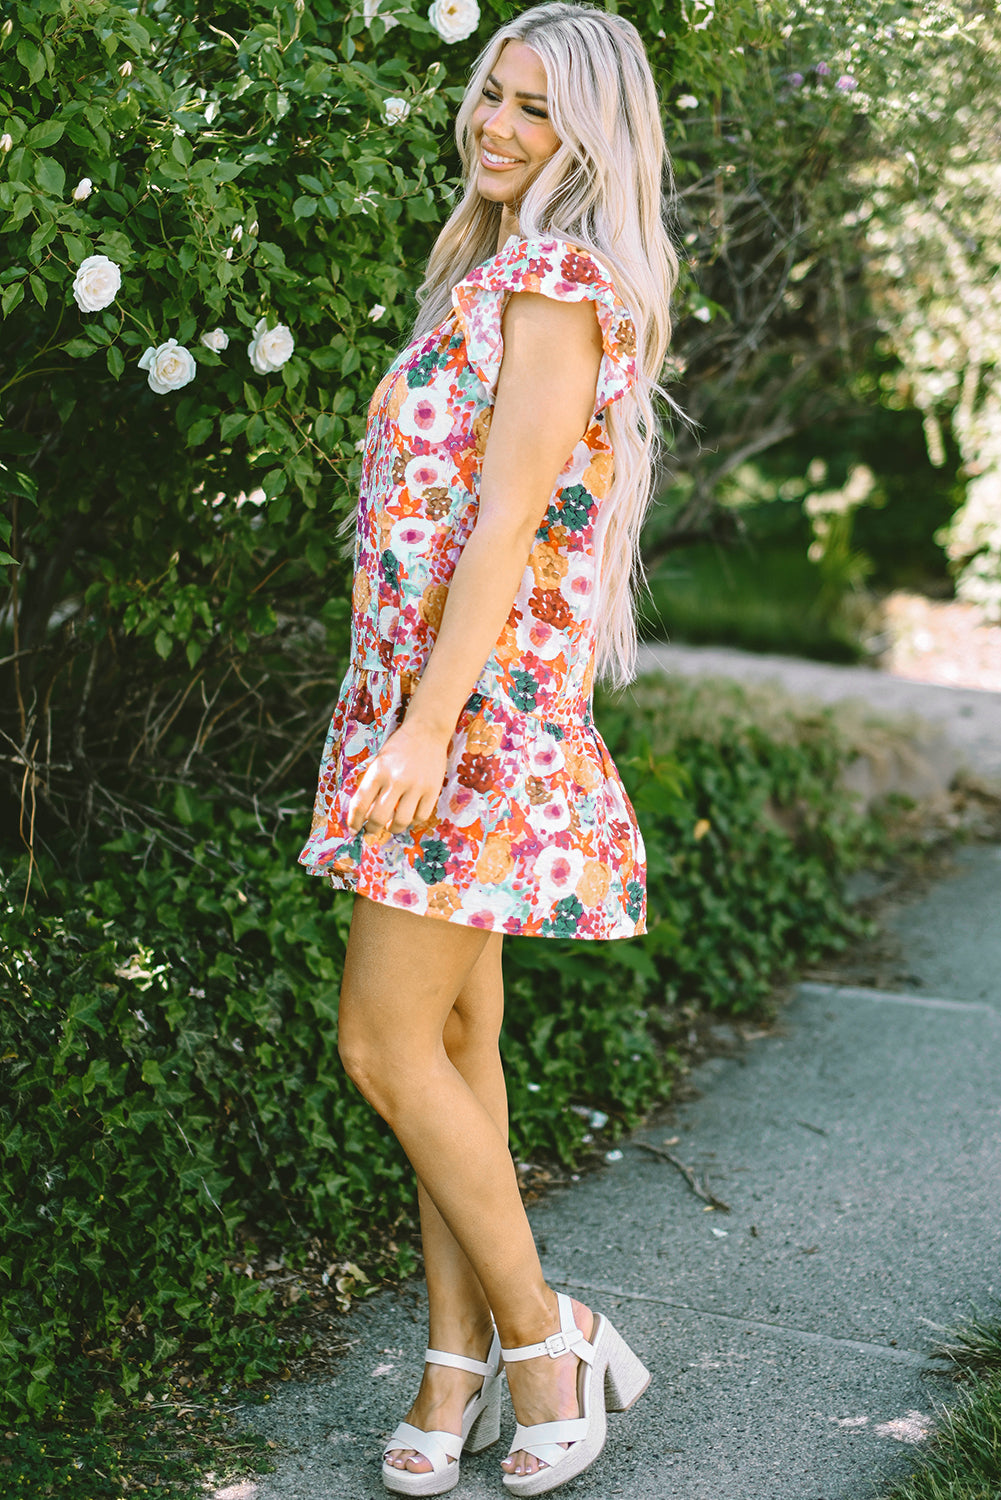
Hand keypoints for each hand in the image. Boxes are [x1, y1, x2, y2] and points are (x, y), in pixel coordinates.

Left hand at [346, 721, 448, 835]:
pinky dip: (413, 821)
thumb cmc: (398, 748)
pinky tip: (409, 816)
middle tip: (371, 831)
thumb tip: (364, 814)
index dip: (354, 821)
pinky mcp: (432, 790)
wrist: (426, 731)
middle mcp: (395, 780)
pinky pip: (421, 816)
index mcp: (377, 771)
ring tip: (390, 825)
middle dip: (371, 829)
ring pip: (401, 821)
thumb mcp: (378, 762)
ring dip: (393, 828)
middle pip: (378, 817)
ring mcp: (416, 786)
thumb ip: (371, 785)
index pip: (360, 803)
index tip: (353, 829)